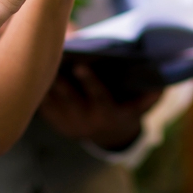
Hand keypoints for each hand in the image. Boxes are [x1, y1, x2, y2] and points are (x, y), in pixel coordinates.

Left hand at [43, 57, 166, 143]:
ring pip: (54, 101)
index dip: (90, 82)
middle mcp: (87, 121)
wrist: (110, 136)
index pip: (98, 97)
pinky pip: (44, 106)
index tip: (80, 65)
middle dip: (61, 78)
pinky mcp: (56, 122)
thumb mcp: (138, 104)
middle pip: (71, 98)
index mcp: (108, 114)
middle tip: (51, 56)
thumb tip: (160, 84)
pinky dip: (38, 88)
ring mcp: (69, 123)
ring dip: (46, 81)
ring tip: (37, 57)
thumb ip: (147, 95)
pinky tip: (32, 68)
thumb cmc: (126, 108)